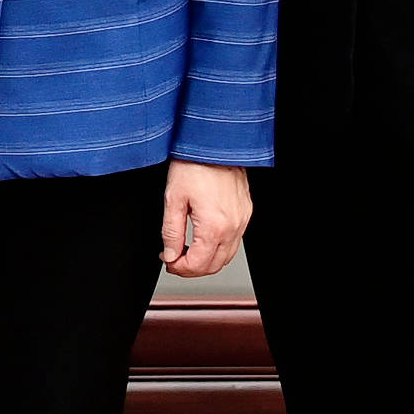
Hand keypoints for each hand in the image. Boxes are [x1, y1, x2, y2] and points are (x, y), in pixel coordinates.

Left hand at [159, 159, 250, 279]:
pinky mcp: (245, 212)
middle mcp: (233, 226)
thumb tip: (170, 254)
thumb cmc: (194, 165)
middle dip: (192, 268)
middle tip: (174, 259)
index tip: (168, 262)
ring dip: (206, 260)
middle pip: (214, 265)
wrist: (215, 144)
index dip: (179, 268)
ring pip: (227, 256)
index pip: (198, 264)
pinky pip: (234, 241)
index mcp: (214, 226)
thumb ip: (171, 232)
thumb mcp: (173, 199)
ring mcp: (242, 220)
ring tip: (186, 251)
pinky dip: (218, 247)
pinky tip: (202, 239)